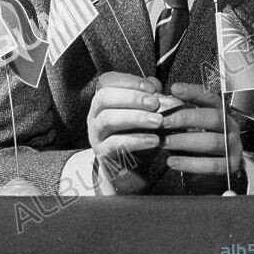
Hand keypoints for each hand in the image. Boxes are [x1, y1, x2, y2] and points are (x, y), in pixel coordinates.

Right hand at [87, 72, 163, 194]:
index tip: (151, 87)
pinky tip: (155, 140)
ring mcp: (96, 135)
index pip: (107, 82)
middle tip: (155, 103)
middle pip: (104, 98)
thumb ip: (149, 99)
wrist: (130, 172)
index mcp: (103, 102)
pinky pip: (115, 144)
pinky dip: (136, 140)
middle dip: (131, 97)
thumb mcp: (146, 116)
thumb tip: (155, 82)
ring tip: (158, 121)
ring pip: (108, 119)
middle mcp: (95, 115)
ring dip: (135, 117)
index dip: (128, 81)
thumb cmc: (138, 139)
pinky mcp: (103, 154)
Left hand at [161, 82, 241, 193]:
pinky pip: (212, 165)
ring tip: (163, 143)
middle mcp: (230, 127)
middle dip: (186, 118)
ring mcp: (233, 147)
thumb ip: (171, 107)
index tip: (174, 88)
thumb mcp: (184, 124)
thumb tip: (153, 86)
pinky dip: (190, 164)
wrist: (208, 173)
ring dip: (184, 141)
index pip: (210, 97)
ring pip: (212, 141)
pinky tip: (172, 162)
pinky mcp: (230, 167)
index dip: (193, 92)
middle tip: (162, 122)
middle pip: (213, 118)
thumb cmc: (193, 141)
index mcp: (219, 112)